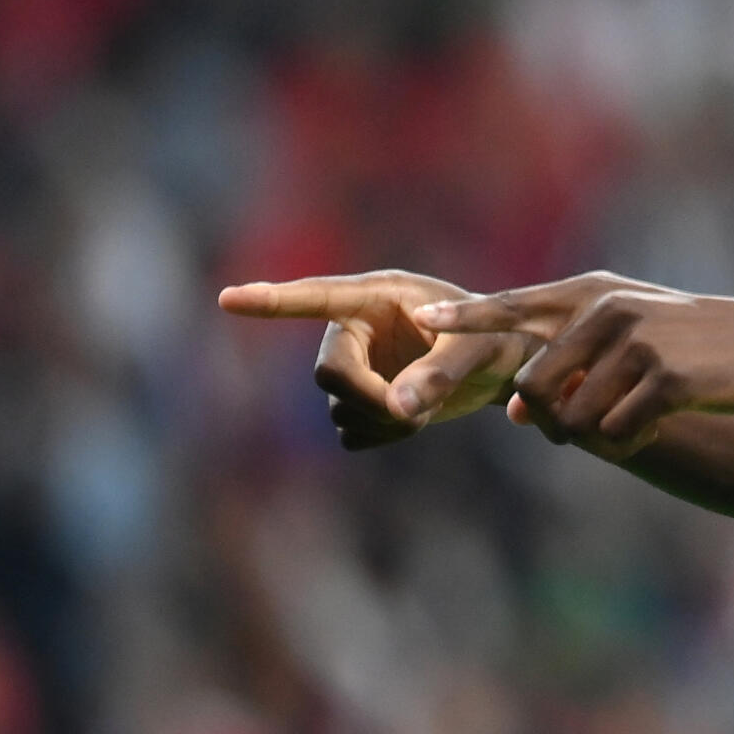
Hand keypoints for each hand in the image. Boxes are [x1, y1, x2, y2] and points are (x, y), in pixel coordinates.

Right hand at [217, 269, 534, 449]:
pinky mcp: (362, 402)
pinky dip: (380, 437)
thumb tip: (395, 410)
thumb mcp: (479, 350)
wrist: (505, 363)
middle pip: (328, 373)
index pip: (315, 297)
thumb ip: (439, 374)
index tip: (228, 299)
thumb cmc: (498, 339)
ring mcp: (355, 367)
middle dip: (365, 399)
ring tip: (424, 413)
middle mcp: (356, 329)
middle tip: (411, 418)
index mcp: (377, 297)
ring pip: (339, 409)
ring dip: (380, 422)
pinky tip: (411, 422)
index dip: (272, 301)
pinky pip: (351, 433)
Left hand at [414, 286, 733, 453]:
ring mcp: (636, 345)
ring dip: (593, 438)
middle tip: (578, 430)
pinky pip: (615, 434)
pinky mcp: (666, 381)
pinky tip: (650, 430)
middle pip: (535, 386)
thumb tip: (515, 414)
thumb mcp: (630, 335)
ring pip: (574, 419)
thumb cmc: (694, 341)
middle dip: (549, 421)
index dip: (466, 317)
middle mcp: (607, 312)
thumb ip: (571, 364)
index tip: (422, 322)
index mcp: (592, 294)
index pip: (513, 306)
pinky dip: (624, 444)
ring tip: (629, 425)